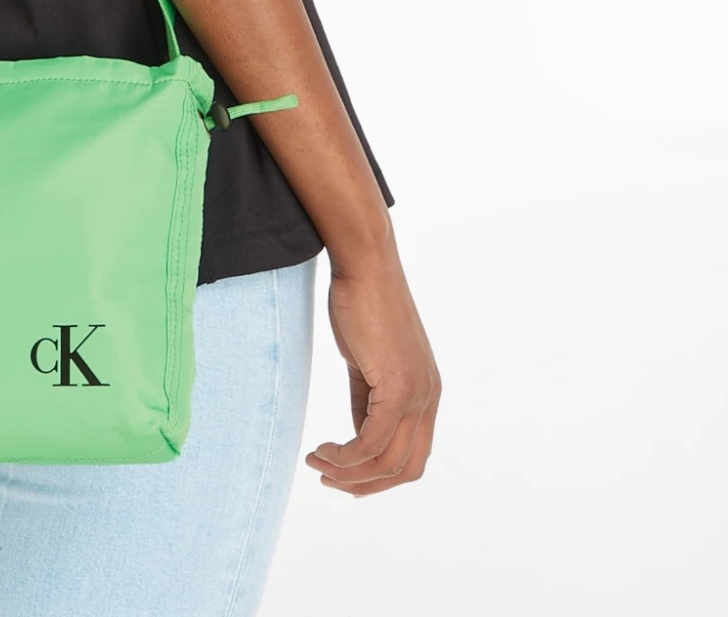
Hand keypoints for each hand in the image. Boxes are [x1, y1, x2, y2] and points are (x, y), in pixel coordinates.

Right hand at [305, 245, 440, 495]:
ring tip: (317, 463)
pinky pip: (371, 441)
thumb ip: (367, 400)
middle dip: (365, 484)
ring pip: (387, 462)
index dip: (380, 476)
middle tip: (328, 478)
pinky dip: (345, 455)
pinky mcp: (398, 388)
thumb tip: (359, 436)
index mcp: (427, 393)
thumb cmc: (361, 302)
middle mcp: (430, 398)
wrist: (365, 265)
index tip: (345, 475)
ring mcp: (418, 395)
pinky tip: (324, 449)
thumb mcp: (367, 362)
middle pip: (405, 469)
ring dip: (348, 472)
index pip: (413, 456)